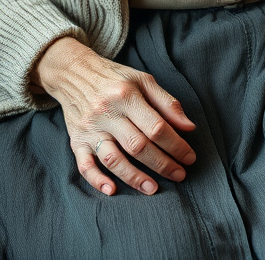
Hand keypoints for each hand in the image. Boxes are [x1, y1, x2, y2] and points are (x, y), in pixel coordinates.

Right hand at [35, 36, 196, 195]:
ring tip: (154, 189)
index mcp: (126, 95)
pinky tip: (112, 190)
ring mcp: (90, 128)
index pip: (156, 126)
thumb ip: (167, 103)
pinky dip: (97, 180)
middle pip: (137, 146)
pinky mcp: (76, 141)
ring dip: (134, 178)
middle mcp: (107, 112)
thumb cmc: (115, 78)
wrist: (74, 73)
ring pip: (113, 159)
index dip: (176, 145)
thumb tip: (189, 127)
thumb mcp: (143, 80)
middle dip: (162, 164)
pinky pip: (84, 165)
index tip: (189, 157)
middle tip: (180, 176)